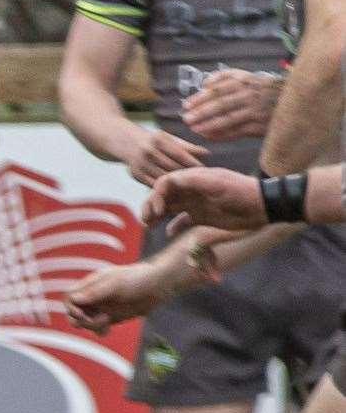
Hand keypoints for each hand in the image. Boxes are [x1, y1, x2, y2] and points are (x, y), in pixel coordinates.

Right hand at [64, 260, 181, 333]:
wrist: (158, 285)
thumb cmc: (137, 279)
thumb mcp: (115, 284)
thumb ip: (94, 293)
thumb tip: (74, 300)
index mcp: (90, 284)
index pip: (69, 296)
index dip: (70, 307)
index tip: (81, 313)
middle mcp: (93, 296)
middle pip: (73, 312)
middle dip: (80, 319)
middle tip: (96, 319)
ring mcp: (101, 307)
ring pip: (83, 322)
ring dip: (90, 326)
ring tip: (106, 321)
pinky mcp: (111, 317)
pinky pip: (97, 328)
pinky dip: (99, 331)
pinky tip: (107, 329)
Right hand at [121, 126, 206, 184]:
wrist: (126, 143)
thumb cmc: (154, 141)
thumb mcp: (168, 138)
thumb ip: (186, 146)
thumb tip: (206, 153)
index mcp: (158, 140)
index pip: (179, 154)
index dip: (192, 162)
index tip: (204, 168)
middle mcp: (147, 152)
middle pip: (172, 167)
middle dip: (186, 173)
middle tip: (199, 179)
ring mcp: (140, 164)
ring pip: (163, 177)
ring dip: (177, 183)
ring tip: (190, 186)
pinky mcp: (136, 175)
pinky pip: (154, 184)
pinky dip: (165, 188)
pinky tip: (176, 190)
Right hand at [143, 166, 267, 232]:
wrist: (263, 206)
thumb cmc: (241, 191)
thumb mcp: (216, 182)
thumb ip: (192, 179)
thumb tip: (166, 182)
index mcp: (193, 179)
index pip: (164, 183)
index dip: (154, 195)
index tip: (156, 211)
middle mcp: (191, 190)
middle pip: (162, 196)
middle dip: (150, 206)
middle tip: (147, 220)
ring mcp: (196, 204)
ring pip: (169, 208)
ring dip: (156, 215)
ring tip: (149, 226)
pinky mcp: (202, 217)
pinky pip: (182, 221)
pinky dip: (173, 227)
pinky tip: (169, 233)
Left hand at [182, 69, 280, 141]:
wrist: (295, 99)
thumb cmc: (264, 89)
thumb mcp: (248, 76)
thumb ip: (226, 77)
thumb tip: (204, 83)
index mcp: (246, 81)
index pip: (219, 90)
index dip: (200, 98)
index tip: (186, 105)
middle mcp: (251, 95)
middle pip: (221, 104)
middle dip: (201, 112)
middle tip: (186, 119)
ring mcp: (256, 110)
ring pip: (228, 118)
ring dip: (209, 125)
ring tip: (195, 129)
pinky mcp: (260, 125)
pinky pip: (237, 131)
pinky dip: (222, 134)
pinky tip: (209, 136)